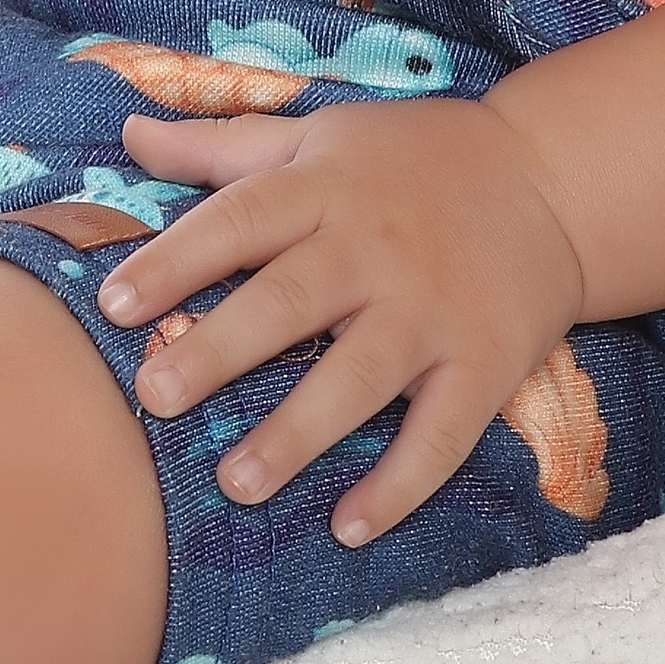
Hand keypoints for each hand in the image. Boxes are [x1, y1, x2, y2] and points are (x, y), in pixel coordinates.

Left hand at [93, 101, 586, 542]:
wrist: (554, 180)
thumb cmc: (414, 159)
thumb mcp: (321, 137)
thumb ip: (223, 147)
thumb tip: (130, 136)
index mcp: (325, 191)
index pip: (238, 221)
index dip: (174, 260)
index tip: (111, 302)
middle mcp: (374, 250)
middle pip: (289, 300)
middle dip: (220, 349)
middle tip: (153, 397)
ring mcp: (431, 312)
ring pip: (358, 377)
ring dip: (298, 432)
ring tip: (237, 483)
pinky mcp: (484, 364)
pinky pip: (441, 433)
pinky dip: (400, 483)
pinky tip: (350, 527)